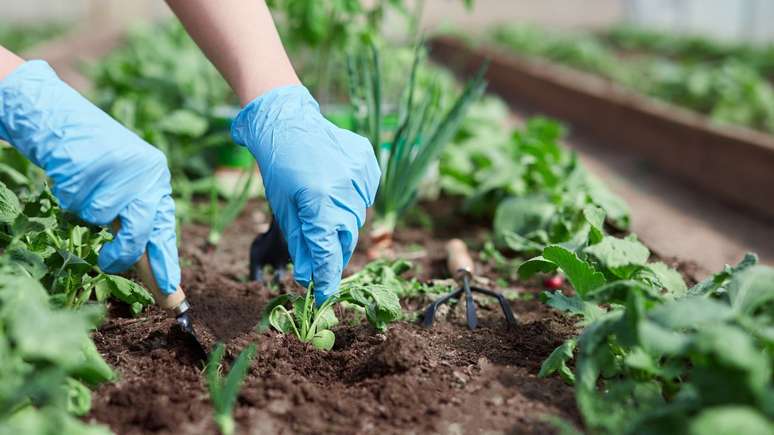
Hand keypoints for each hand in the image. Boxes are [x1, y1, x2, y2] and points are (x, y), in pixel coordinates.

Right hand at [0, 61, 179, 293]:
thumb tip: (147, 265)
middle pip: (141, 229)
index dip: (166, 262)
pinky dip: (70, 196)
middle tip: (108, 264)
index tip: (171, 291)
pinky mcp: (95, 162)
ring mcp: (123, 167)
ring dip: (87, 211)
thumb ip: (137, 218)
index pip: (165, 228)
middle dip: (123, 252)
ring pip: (103, 216)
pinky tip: (72, 175)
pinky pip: (79, 202)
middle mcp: (149, 171)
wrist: (61, 120)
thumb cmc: (93, 161)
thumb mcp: (124, 186)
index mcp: (158, 178)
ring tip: (84, 186)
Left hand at [231, 85, 379, 303]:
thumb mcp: (284, 210)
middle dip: (334, 251)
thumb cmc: (279, 168)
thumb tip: (310, 276)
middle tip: (322, 256)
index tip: (324, 294)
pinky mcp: (368, 163)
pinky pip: (365, 195)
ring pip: (358, 217)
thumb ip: (301, 244)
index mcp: (318, 201)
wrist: (287, 122)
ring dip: (343, 223)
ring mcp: (359, 174)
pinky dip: (353, 200)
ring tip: (324, 208)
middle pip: (347, 237)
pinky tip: (336, 188)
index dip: (327, 277)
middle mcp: (344, 188)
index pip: (328, 252)